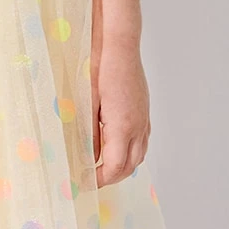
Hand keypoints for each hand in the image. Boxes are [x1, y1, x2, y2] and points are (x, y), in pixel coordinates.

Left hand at [90, 37, 150, 185]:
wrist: (120, 45)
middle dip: (111, 177)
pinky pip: (141, 140)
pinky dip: (130, 152)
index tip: (84, 183)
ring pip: (139, 154)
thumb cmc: (99, 68)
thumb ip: (88, 133)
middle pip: (130, 165)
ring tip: (102, 168)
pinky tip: (115, 147)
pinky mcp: (144, 110)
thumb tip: (86, 156)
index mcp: (123, 125)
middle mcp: (138, 125)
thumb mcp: (86, 103)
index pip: (114, 166)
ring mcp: (144, 118)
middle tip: (91, 180)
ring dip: (122, 166)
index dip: (99, 179)